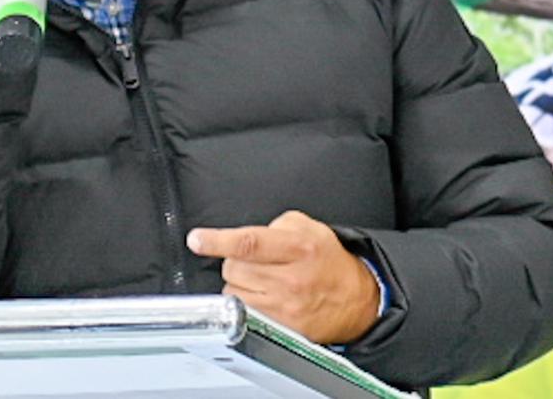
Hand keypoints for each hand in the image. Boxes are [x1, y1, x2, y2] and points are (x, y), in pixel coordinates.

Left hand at [187, 210, 379, 344]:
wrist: (355, 299)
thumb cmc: (329, 262)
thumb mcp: (310, 228)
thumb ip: (276, 224)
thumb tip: (244, 235)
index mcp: (298, 247)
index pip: (249, 243)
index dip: (218, 241)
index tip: (197, 239)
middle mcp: (291, 278)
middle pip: (234, 267)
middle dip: (236, 260)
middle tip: (256, 261)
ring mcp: (284, 307)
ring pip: (233, 291)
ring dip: (240, 283)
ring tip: (263, 279)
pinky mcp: (280, 328)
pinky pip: (242, 312)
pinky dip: (245, 303)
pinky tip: (264, 297)